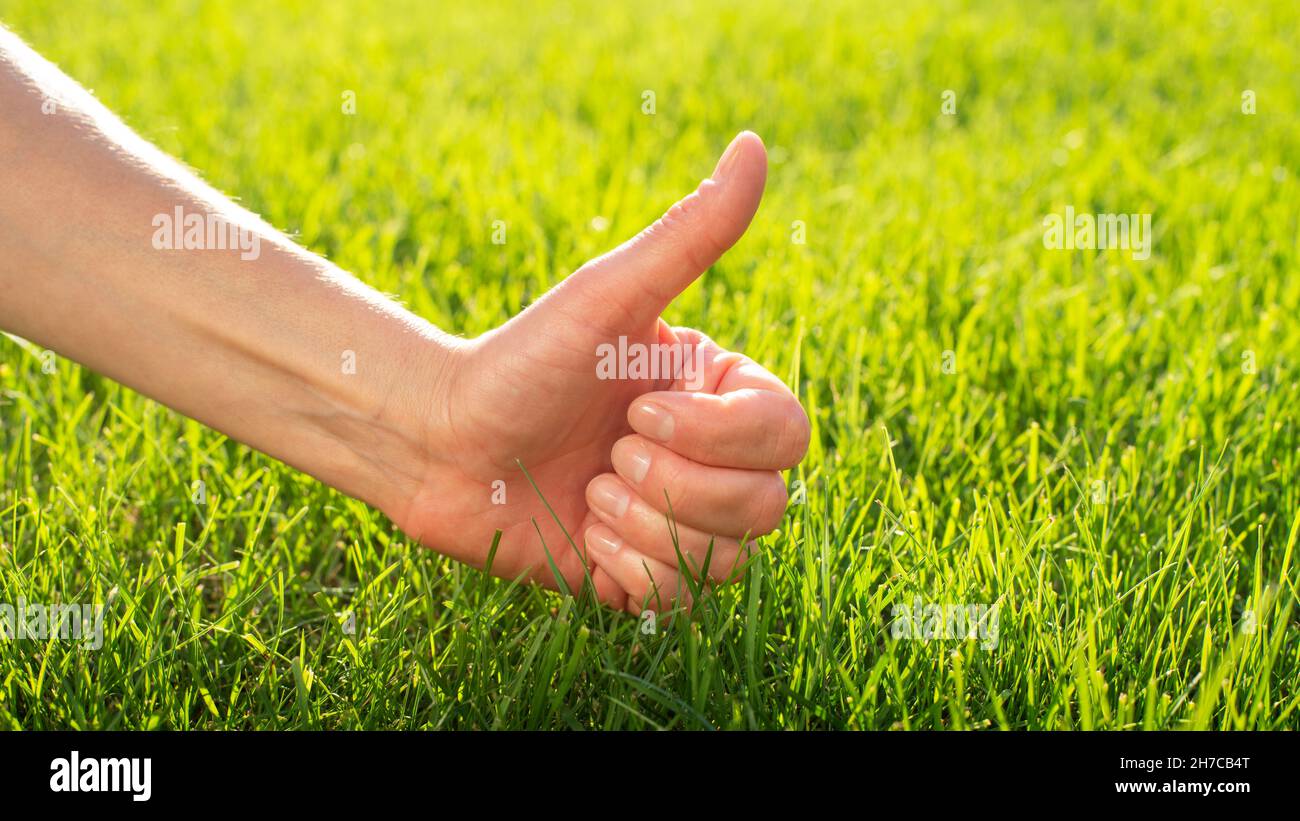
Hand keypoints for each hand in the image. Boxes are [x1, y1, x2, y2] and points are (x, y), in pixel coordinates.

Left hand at [391, 132, 809, 613]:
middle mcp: (710, 459)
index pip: (787, 435)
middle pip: (767, 506)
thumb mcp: (608, 298)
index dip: (717, 437)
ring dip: (647, 527)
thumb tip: (756, 144)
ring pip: (728, 558)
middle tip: (606, 456)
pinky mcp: (642, 572)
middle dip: (675, 487)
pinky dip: (629, 568)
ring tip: (588, 493)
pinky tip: (582, 533)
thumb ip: (690, 234)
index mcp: (716, 395)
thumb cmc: (520, 361)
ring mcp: (678, 519)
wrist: (438, 442)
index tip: (637, 412)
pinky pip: (681, 598)